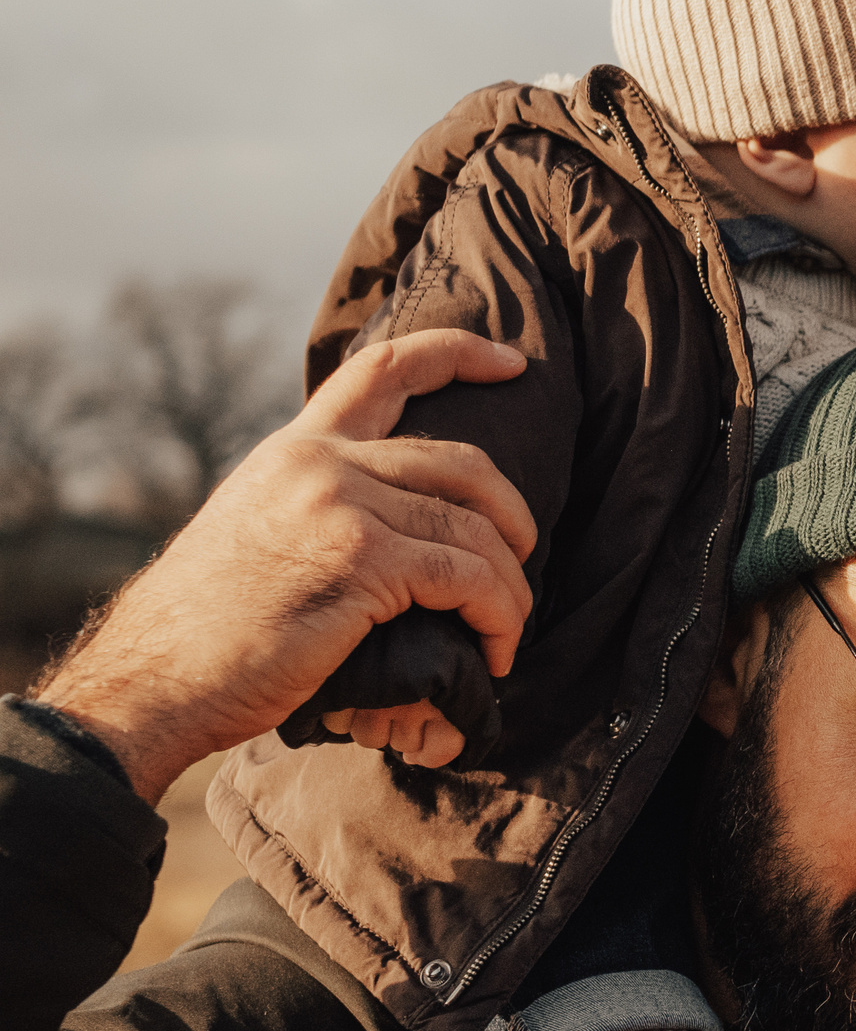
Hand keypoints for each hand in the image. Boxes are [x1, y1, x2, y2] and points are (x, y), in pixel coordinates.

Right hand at [34, 330, 537, 802]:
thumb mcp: (260, 532)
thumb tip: (395, 524)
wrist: (156, 676)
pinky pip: (469, 578)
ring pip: (474, 529)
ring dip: (511, 587)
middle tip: (524, 561)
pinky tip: (497, 651)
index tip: (511, 361)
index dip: (457, 354)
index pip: (383, 369)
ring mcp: (341, 505)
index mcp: (296, 449)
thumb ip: (320, 504)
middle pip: (462, 463)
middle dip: (513, 515)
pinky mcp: (362, 559)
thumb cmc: (210, 629)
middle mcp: (321, 462)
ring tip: (509, 629)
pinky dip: (500, 617)